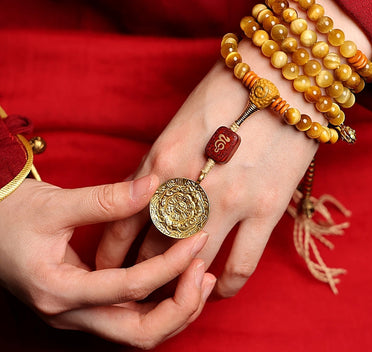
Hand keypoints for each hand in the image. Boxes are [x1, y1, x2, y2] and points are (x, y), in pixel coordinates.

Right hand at [0, 177, 215, 348]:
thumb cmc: (13, 215)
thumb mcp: (57, 204)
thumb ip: (107, 199)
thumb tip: (155, 186)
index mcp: (59, 291)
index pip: (129, 288)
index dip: (170, 264)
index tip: (197, 239)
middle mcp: (71, 314)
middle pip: (138, 333)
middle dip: (180, 305)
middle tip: (204, 269)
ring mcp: (79, 314)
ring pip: (138, 332)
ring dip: (175, 309)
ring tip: (201, 275)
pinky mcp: (87, 305)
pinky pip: (132, 318)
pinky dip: (161, 304)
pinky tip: (179, 279)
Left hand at [96, 39, 318, 297]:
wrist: (283, 72)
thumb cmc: (228, 89)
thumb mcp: (181, 122)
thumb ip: (162, 163)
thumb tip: (147, 196)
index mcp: (162, 158)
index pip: (122, 221)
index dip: (112, 252)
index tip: (110, 267)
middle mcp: (190, 184)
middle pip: (152, 248)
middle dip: (138, 275)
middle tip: (135, 290)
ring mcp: (230, 199)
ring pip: (192, 263)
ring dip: (179, 285)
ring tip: (173, 294)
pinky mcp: (267, 206)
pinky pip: (242, 264)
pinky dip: (226, 285)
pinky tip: (218, 289)